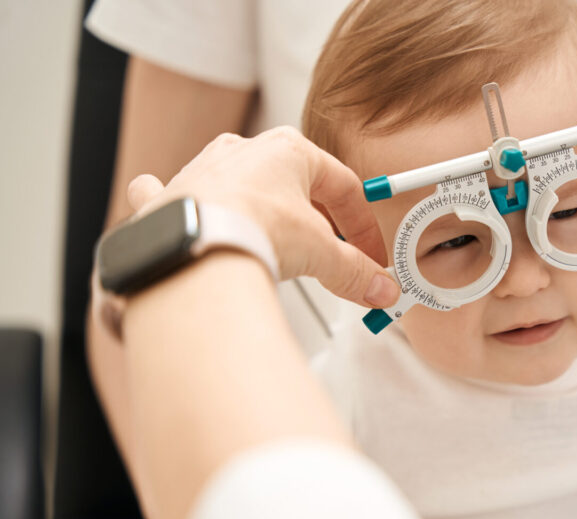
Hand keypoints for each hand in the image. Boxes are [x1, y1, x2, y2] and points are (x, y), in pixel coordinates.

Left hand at [125, 126, 399, 307]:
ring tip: (276, 242)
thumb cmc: (251, 229)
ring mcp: (205, 170)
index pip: (342, 186)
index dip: (362, 224)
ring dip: (262, 210)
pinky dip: (188, 203)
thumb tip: (380, 287)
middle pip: (295, 185)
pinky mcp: (173, 197)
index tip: (369, 252)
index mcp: (288, 150)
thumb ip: (355, 271)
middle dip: (317, 219)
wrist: (190, 247)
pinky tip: (197, 214)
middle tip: (331, 251)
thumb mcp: (321, 254)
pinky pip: (180, 192)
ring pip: (243, 185)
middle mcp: (244, 152)